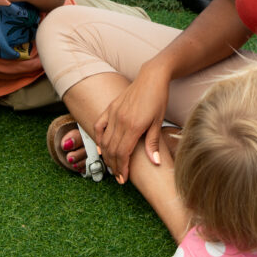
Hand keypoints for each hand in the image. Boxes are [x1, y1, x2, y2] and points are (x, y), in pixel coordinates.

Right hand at [94, 65, 169, 183]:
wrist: (152, 77)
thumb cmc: (158, 98)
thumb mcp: (158, 122)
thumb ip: (153, 143)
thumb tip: (155, 163)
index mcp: (133, 126)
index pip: (123, 153)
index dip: (122, 168)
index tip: (123, 179)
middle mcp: (120, 121)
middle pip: (112, 150)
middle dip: (114, 166)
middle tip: (118, 177)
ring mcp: (113, 113)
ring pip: (104, 140)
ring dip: (107, 156)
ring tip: (112, 166)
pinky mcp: (110, 107)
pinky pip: (99, 126)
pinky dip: (98, 139)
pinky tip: (101, 148)